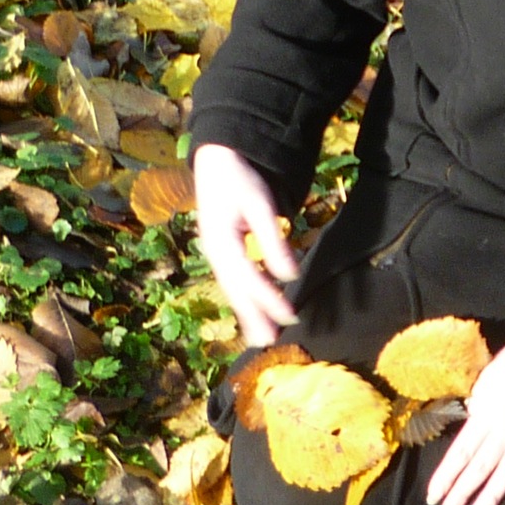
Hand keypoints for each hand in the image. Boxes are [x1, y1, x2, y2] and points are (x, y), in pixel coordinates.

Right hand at [193, 144, 298, 347]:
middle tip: (270, 343)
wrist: (216, 161)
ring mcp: (215, 254)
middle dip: (253, 317)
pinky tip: (254, 312)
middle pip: (236, 291)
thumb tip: (289, 275)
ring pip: (232, 290)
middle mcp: (215, 254)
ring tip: (262, 338)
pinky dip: (243, 299)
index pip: (249, 278)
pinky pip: (233, 282)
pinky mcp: (221, 252)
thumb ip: (273, 241)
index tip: (289, 317)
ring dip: (247, 313)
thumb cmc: (239, 180)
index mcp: (222, 242)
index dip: (269, 300)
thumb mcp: (259, 205)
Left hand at [426, 341, 504, 504]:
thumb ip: (477, 404)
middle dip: (461, 493)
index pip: (460, 453)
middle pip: (478, 468)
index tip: (433, 496)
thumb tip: (470, 420)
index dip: (445, 477)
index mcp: (483, 415)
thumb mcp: (485, 379)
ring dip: (489, 498)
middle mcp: (502, 432)